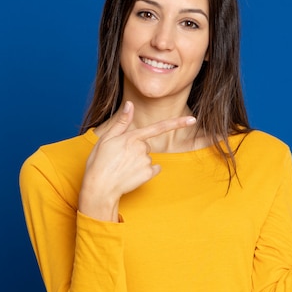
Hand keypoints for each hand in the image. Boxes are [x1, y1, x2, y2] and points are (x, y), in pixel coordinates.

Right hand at [79, 101, 196, 220]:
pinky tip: (132, 175)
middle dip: (136, 150)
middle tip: (120, 159)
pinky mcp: (148, 174)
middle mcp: (142, 148)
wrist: (99, 187)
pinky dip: (146, 172)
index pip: (158, 127)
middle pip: (147, 145)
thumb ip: (121, 122)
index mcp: (132, 137)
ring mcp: (146, 162)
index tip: (193, 119)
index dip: (177, 123)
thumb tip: (129, 104)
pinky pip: (154, 169)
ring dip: (138, 162)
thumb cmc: (99, 162)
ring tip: (122, 168)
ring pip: (148, 158)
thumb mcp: (106, 139)